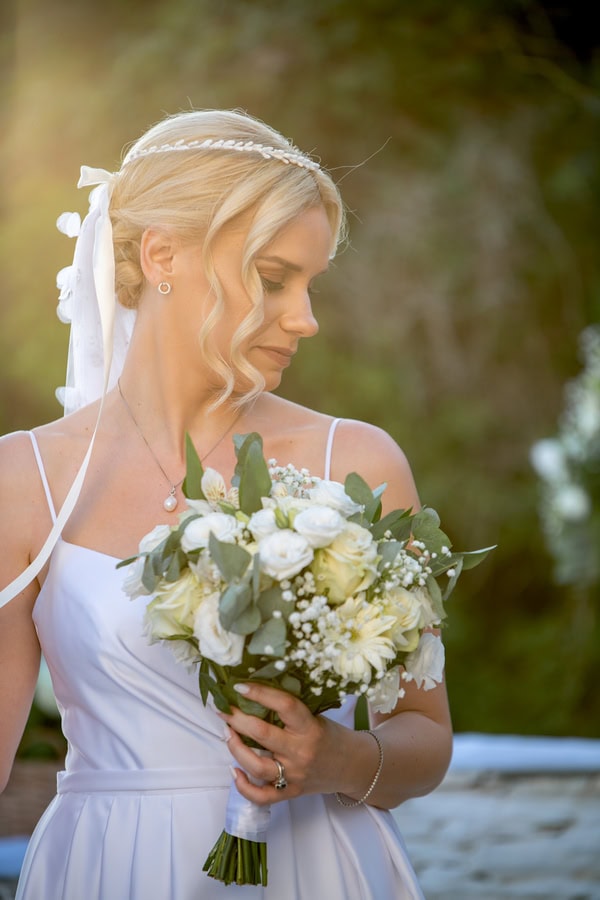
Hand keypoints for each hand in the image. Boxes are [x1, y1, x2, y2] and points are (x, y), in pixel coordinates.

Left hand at [219, 682, 345, 805]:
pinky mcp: (290, 792)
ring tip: (227, 733)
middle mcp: (301, 752)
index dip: (260, 694)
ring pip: (257, 765)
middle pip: (263, 735)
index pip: (284, 705)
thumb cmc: (331, 735)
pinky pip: (262, 796)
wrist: (353, 767)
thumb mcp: (316, 717)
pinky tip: (233, 770)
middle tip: (223, 708)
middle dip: (237, 719)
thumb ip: (290, 711)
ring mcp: (294, 775)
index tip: (239, 686)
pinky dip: (243, 786)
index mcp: (310, 727)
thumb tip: (254, 694)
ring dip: (235, 748)